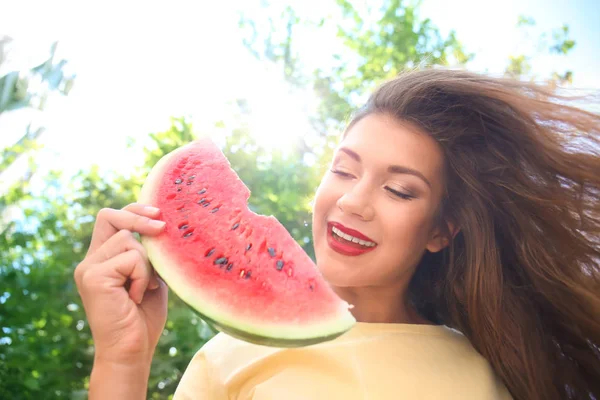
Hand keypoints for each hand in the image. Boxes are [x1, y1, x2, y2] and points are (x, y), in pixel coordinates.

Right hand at [74, 203, 167, 366]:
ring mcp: (88, 268)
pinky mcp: (93, 277)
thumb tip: (161, 223)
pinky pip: (130, 259)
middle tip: (163, 227)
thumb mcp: (150, 277)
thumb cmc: (144, 317)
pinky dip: (143, 276)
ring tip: (145, 289)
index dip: (133, 210)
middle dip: (139, 218)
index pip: (110, 218)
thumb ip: (148, 253)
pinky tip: (137, 297)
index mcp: (101, 258)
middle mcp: (90, 260)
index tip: (158, 212)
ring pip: (128, 240)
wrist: (131, 351)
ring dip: (146, 264)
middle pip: (110, 217)